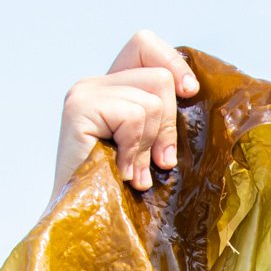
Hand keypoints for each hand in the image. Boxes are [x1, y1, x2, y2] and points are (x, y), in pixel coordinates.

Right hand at [50, 31, 198, 205]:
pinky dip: (135, 151)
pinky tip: (121, 172)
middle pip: (159, 77)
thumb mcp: (153, 150)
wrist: (89, 225)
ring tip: (134, 173)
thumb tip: (191, 90)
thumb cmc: (124, 196)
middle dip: (168, 126)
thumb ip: (164, 119)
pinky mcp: (79, 107)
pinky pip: (134, 116)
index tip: (189, 93)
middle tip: (156, 163)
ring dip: (149, 146)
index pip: (145, 45)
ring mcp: (84, 92)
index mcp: (111, 89)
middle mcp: (94, 84)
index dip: (172, 64)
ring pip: (152, 101)